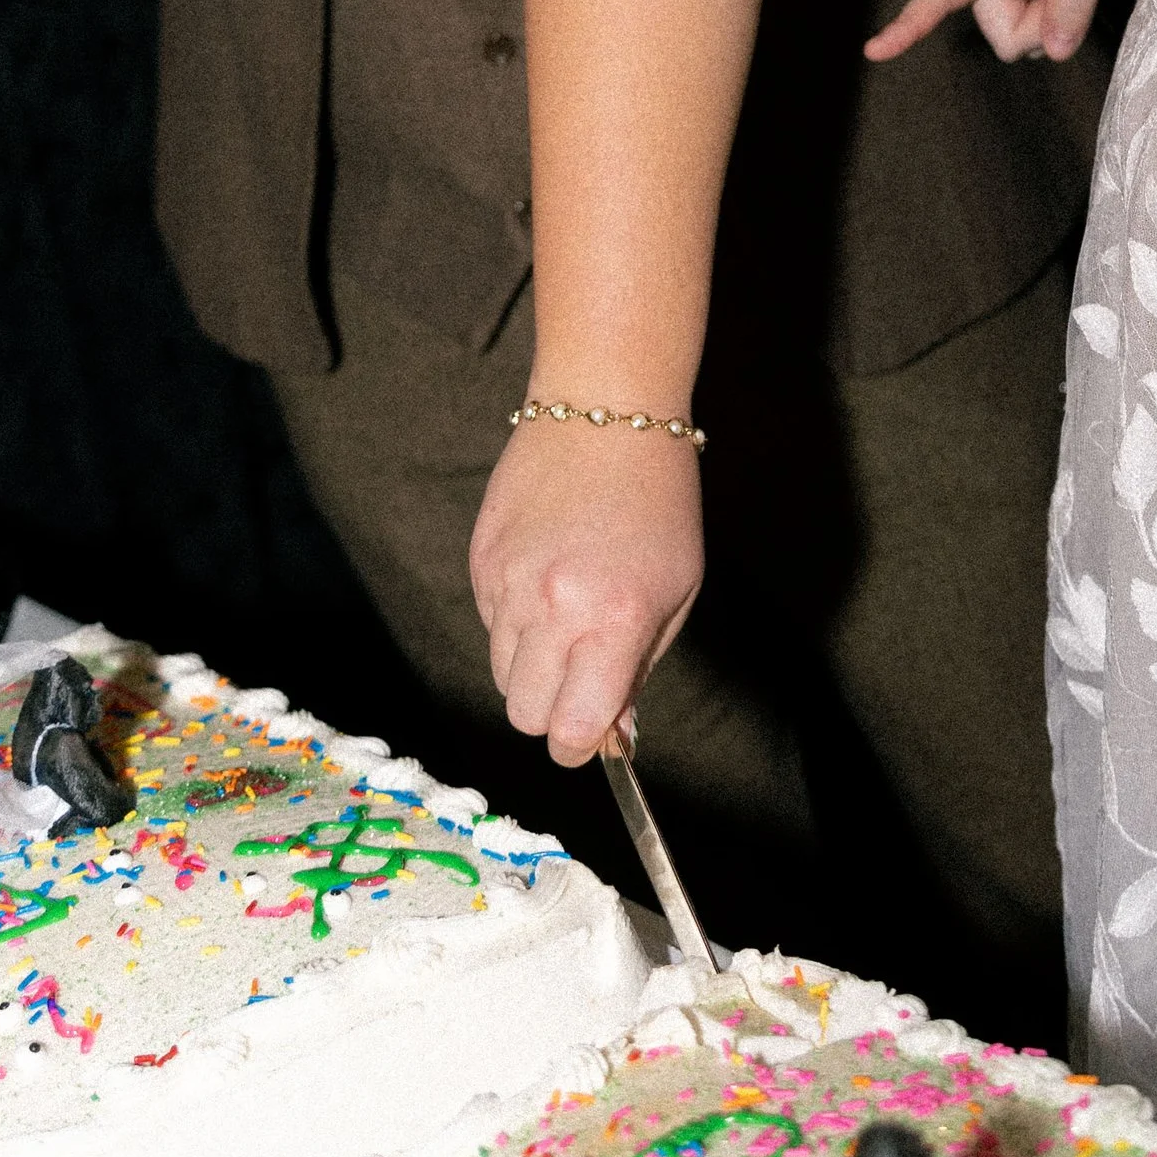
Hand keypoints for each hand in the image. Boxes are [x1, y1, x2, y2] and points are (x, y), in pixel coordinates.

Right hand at [470, 417, 703, 765]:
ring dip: (531, 666)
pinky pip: (489, 624)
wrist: (605, 411)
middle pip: (525, 713)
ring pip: (501, 673)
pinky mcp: (481, 560)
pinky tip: (546, 576)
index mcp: (612, 620)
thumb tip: (610, 731)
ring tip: (567, 617)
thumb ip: (637, 669)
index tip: (594, 737)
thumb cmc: (658, 503)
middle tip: (580, 680)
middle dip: (553, 712)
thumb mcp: (676, 592)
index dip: (582, 745)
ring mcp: (508, 582)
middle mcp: (552, 607)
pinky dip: (514, 622)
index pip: (573, 729)